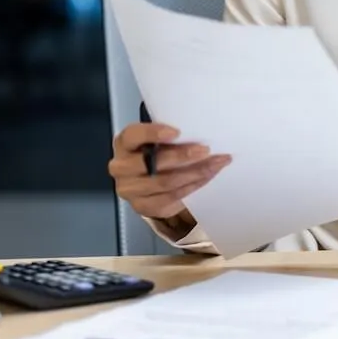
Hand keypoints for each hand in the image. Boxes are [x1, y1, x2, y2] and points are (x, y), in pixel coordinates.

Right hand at [108, 121, 230, 227]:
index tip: (177, 132)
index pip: (133, 136)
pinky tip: (206, 177)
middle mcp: (121, 167)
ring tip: (216, 163)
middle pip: (152, 163)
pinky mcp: (142, 206)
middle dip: (182, 156)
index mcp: (124, 143)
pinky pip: (170, 198)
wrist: (150, 182)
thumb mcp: (160, 140)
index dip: (153, 133)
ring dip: (195, 172)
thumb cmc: (158, 152)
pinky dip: (192, 186)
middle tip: (206, 150)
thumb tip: (202, 133)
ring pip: (165, 182)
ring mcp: (129, 189)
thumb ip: (172, 137)